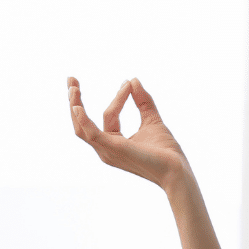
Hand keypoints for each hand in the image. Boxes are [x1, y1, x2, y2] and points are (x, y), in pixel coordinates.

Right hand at [68, 76, 189, 191]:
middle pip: (82, 123)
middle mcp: (106, 149)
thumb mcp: (152, 120)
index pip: (109, 114)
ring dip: (75, 105)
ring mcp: (108, 151)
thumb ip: (143, 101)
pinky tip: (77, 107)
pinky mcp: (114, 149)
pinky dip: (83, 120)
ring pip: (82, 128)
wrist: (178, 170)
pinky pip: (92, 134)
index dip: (119, 97)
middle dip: (74, 100)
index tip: (129, 82)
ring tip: (73, 86)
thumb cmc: (166, 152)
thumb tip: (134, 79)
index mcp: (114, 142)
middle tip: (71, 79)